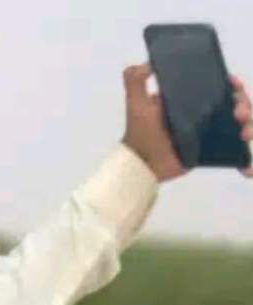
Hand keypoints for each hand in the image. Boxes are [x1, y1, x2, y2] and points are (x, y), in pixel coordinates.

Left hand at [121, 63, 252, 182]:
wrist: (141, 164)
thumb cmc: (140, 133)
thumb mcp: (136, 103)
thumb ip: (136, 80)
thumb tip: (149, 62)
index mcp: (192, 97)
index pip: (219, 85)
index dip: (232, 83)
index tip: (233, 84)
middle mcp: (204, 113)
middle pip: (235, 103)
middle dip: (244, 105)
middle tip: (238, 115)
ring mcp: (210, 133)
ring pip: (240, 125)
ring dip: (249, 127)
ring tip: (244, 135)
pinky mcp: (211, 152)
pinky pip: (233, 154)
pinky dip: (245, 161)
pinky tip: (247, 169)